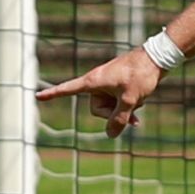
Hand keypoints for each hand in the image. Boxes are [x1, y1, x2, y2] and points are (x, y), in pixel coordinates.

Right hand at [34, 47, 164, 137]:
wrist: (157, 58)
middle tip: (130, 107)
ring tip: (139, 100)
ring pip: (109, 107)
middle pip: (96, 109)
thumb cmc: (141, 74)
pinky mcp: (118, 85)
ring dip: (123, 108)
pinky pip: (117, 102)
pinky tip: (141, 102)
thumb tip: (110, 135)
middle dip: (112, 113)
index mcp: (93, 81)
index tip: (37, 96)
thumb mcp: (130, 99)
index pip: (68, 89)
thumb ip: (119, 119)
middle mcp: (97, 82)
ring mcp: (108, 84)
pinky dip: (127, 104)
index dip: (53, 94)